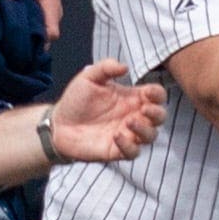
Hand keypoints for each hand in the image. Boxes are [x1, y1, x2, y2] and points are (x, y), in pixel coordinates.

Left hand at [44, 58, 164, 162]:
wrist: (58, 123)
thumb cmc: (76, 100)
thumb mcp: (89, 77)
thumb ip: (106, 67)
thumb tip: (125, 67)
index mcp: (132, 98)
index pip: (157, 95)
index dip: (157, 94)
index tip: (148, 92)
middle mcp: (134, 116)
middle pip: (160, 117)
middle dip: (157, 113)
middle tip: (145, 109)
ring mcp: (127, 134)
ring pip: (151, 136)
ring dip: (145, 129)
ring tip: (129, 122)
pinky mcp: (117, 150)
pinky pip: (133, 152)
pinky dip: (129, 146)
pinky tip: (116, 136)